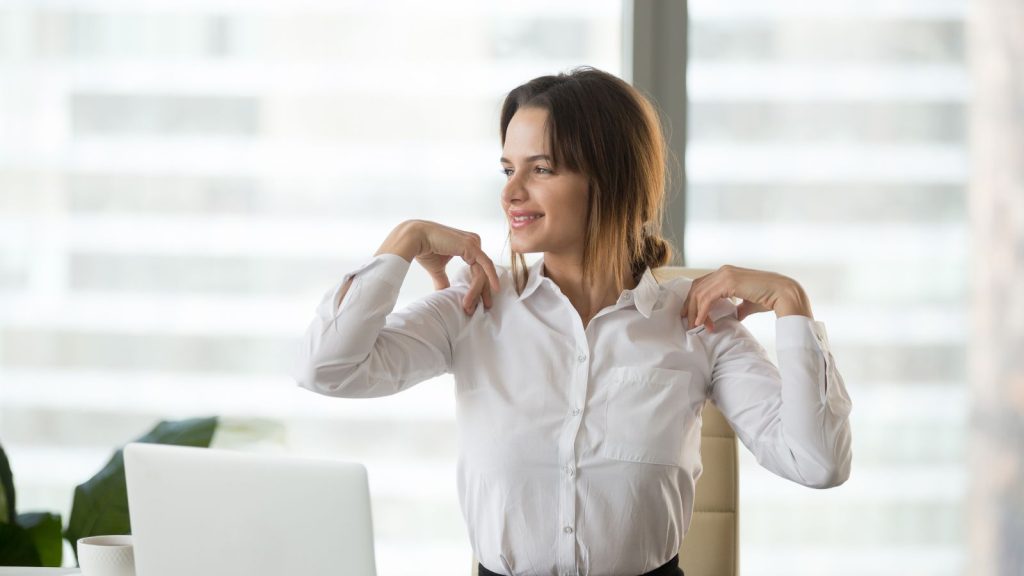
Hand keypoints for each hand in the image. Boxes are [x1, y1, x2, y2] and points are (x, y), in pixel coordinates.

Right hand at [378, 220, 500, 314]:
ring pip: (482, 272)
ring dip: (477, 291)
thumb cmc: (425, 250)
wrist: (415, 239)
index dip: (479, 287)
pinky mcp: (471, 246)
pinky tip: (494, 289)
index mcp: (468, 246)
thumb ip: (444, 280)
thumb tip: (444, 294)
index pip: (478, 269)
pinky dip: (490, 277)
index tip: (477, 303)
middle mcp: (473, 243)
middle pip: (483, 271)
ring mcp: (473, 243)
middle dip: (483, 292)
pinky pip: (485, 264)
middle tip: (484, 308)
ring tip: (469, 307)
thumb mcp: (438, 269)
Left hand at [681, 265, 812, 330]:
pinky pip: (707, 298)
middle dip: (690, 307)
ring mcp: (725, 274)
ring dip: (696, 312)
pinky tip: (703, 322)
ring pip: (699, 293)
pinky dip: (702, 311)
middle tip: (689, 323)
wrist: (784, 294)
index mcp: (727, 273)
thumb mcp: (748, 303)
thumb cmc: (769, 298)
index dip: (694, 301)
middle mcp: (724, 271)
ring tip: (697, 326)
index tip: (693, 317)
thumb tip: (733, 316)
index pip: (702, 285)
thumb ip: (737, 307)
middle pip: (696, 288)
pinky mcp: (728, 282)